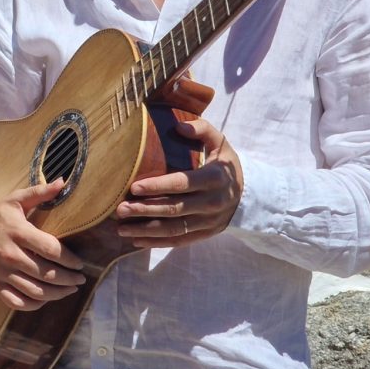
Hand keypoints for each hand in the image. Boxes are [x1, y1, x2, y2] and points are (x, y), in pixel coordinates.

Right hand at [0, 181, 85, 310]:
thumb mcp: (15, 199)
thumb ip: (40, 193)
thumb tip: (63, 182)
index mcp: (17, 232)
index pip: (51, 250)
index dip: (70, 260)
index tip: (80, 263)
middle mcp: (10, 255)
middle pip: (47, 274)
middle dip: (69, 279)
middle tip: (80, 279)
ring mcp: (2, 273)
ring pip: (36, 291)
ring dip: (58, 294)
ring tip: (70, 289)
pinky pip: (17, 301)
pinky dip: (34, 304)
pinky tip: (45, 298)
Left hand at [115, 118, 242, 246]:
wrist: (249, 193)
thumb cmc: (225, 163)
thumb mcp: (220, 142)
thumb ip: (202, 130)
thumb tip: (179, 126)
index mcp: (215, 178)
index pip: (182, 183)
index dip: (158, 186)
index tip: (134, 187)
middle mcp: (213, 202)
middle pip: (175, 209)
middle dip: (145, 210)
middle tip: (120, 209)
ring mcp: (209, 221)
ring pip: (175, 229)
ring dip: (147, 230)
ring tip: (122, 228)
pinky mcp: (205, 234)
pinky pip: (180, 241)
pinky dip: (158, 242)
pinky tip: (137, 240)